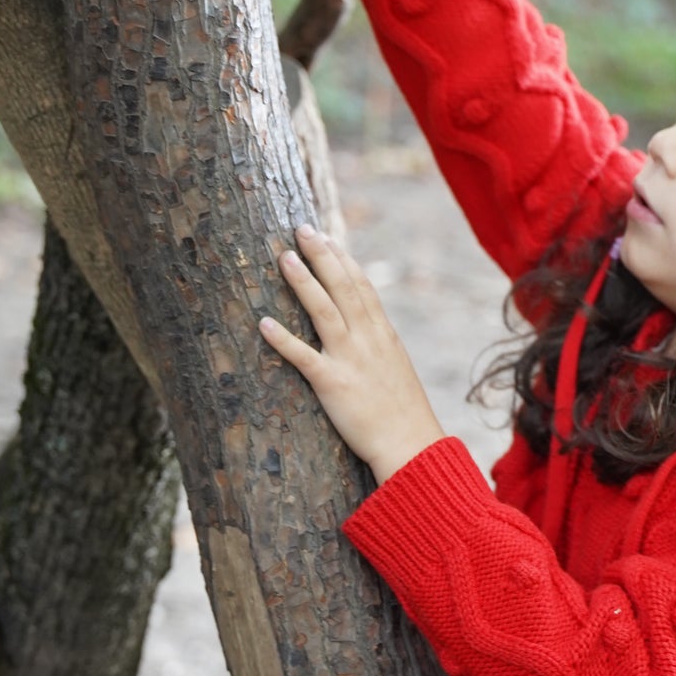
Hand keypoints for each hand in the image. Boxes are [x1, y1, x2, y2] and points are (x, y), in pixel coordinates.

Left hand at [260, 226, 443, 483]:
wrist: (411, 446)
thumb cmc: (404, 413)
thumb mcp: (397, 370)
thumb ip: (380, 347)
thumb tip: (365, 331)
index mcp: (383, 335)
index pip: (362, 287)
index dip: (343, 260)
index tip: (328, 237)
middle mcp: (368, 340)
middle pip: (343, 287)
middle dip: (322, 255)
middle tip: (301, 229)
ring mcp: (350, 360)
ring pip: (324, 311)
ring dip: (303, 281)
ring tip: (284, 257)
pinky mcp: (333, 384)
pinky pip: (303, 358)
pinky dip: (283, 339)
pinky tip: (263, 323)